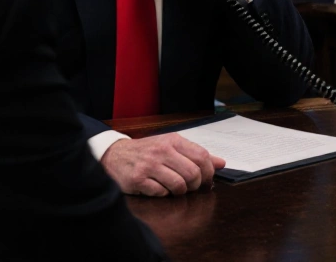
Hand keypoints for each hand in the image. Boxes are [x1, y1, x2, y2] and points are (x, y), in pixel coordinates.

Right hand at [100, 133, 225, 196]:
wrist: (114, 154)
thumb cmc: (146, 152)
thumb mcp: (171, 146)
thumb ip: (196, 154)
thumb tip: (221, 163)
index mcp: (173, 141)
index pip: (202, 157)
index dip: (208, 172)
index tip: (205, 180)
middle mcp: (162, 151)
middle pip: (193, 174)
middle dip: (194, 186)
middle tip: (188, 186)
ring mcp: (149, 165)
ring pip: (179, 186)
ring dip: (179, 192)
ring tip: (172, 187)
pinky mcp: (138, 180)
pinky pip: (161, 193)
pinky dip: (162, 194)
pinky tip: (157, 187)